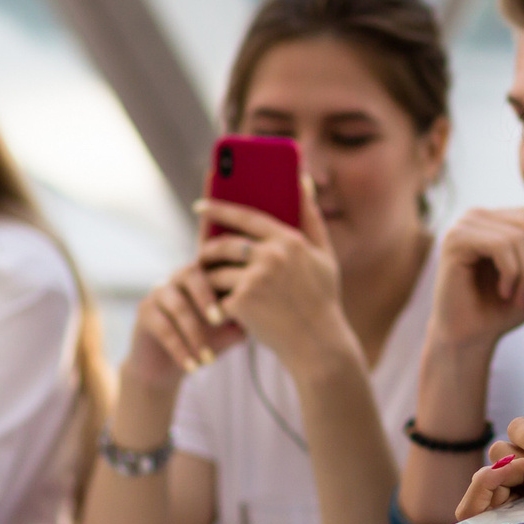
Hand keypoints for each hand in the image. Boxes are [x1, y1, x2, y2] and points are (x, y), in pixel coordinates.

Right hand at [124, 257, 244, 394]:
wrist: (169, 366)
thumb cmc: (205, 343)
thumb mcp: (228, 330)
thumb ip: (243, 318)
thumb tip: (264, 312)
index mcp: (203, 275)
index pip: (215, 265)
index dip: (228, 280)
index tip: (244, 302)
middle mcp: (177, 277)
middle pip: (191, 273)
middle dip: (206, 297)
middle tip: (220, 320)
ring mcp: (158, 292)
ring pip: (177, 306)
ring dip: (195, 334)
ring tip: (208, 359)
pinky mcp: (143, 312)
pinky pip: (163, 328)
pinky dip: (179, 349)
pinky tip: (193, 367)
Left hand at [197, 179, 356, 381]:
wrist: (317, 343)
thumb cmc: (321, 298)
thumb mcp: (324, 255)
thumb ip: (310, 216)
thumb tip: (302, 180)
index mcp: (289, 240)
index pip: (245, 216)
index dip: (219, 209)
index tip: (200, 207)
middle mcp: (271, 255)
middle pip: (224, 244)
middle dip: (208, 251)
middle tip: (202, 256)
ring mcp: (255, 279)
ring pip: (217, 271)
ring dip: (210, 278)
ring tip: (210, 285)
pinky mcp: (241, 303)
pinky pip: (217, 296)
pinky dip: (216, 303)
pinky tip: (219, 312)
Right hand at [427, 205, 523, 349]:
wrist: (468, 338)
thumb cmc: (501, 309)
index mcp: (496, 219)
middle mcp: (478, 216)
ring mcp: (464, 224)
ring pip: (517, 235)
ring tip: (520, 297)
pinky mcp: (455, 239)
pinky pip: (499, 245)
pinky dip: (510, 272)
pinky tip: (504, 292)